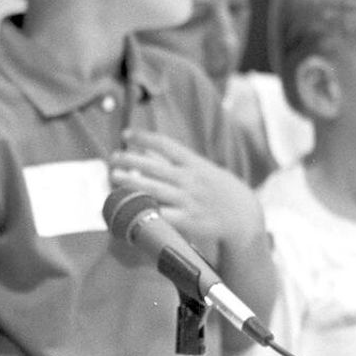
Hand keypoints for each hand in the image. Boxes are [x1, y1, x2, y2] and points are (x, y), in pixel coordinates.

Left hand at [108, 128, 262, 256]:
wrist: (243, 217)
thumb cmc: (218, 189)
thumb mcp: (202, 169)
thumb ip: (176, 160)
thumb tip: (146, 148)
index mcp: (194, 163)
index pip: (165, 144)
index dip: (143, 137)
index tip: (125, 134)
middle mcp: (190, 180)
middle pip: (153, 167)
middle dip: (130, 160)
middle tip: (112, 157)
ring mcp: (188, 200)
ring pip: (153, 189)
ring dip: (131, 182)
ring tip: (114, 176)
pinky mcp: (188, 221)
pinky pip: (162, 214)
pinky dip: (146, 209)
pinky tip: (130, 205)